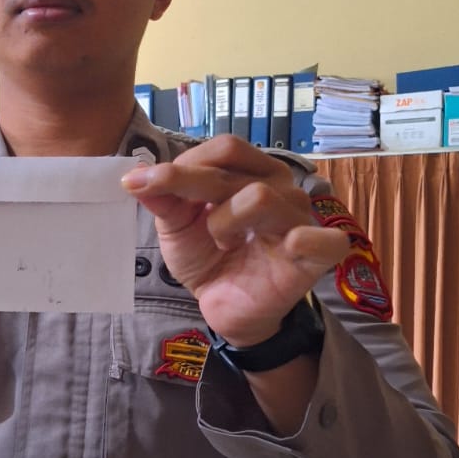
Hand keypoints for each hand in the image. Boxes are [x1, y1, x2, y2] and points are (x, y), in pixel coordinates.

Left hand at [122, 136, 348, 346]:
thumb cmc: (210, 258)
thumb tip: (134, 176)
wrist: (228, 308)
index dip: (182, 163)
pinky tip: (289, 244)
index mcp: (251, 171)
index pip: (223, 149)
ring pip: (258, 197)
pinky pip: (324, 240)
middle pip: (232, 168)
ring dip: (224, 222)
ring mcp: (300, 219)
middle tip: (176, 216)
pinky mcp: (316, 256)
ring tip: (223, 244)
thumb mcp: (177, 227)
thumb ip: (163, 199)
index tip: (140, 183)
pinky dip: (305, 239)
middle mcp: (281, 186)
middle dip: (189, 185)